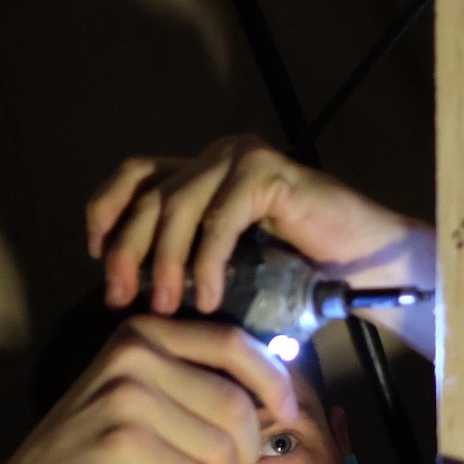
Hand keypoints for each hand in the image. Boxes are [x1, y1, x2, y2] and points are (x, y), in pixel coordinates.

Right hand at [0, 315, 297, 463]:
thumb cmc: (106, 443)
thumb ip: (198, 378)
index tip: (288, 412)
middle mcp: (136, 355)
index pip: (235, 343)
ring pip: (221, 446)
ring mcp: (128, 396)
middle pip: (236, 405)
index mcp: (148, 333)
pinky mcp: (126, 442)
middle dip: (244, 450)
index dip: (273, 380)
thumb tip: (278, 394)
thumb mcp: (148, 389)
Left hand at [86, 136, 435, 316]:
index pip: (137, 175)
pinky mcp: (266, 173)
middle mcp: (219, 157)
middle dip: (128, 248)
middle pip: (150, 193)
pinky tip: (207, 297)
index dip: (107, 210)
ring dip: (165, 260)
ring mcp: (242, 159)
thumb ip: (193, 259)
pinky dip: (206, 261)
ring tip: (167, 306)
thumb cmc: (305, 274)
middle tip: (121, 297)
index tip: (97, 257)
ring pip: (178, 204)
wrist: (366, 264)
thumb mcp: (234, 266)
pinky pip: (219, 218)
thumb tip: (134, 288)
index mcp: (205, 172)